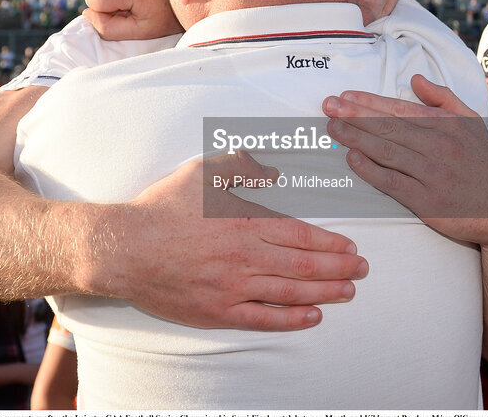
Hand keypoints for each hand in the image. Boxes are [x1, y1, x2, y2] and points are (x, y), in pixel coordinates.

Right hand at [95, 151, 368, 331]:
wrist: (124, 248)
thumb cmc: (162, 207)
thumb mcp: (202, 174)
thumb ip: (239, 169)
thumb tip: (268, 168)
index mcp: (244, 221)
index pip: (300, 234)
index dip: (330, 243)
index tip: (351, 246)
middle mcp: (245, 256)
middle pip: (304, 264)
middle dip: (339, 268)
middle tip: (362, 270)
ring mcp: (232, 287)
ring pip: (290, 292)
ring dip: (325, 292)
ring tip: (349, 292)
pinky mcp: (218, 310)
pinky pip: (263, 318)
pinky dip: (291, 319)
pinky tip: (312, 316)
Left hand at [322, 74, 487, 245]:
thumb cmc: (481, 165)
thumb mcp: (471, 123)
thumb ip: (442, 99)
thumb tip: (416, 78)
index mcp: (447, 125)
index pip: (400, 109)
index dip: (369, 102)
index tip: (344, 96)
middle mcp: (439, 146)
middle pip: (388, 127)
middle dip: (354, 115)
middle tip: (327, 106)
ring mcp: (433, 174)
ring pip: (386, 151)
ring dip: (355, 138)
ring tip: (332, 128)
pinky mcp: (428, 201)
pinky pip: (392, 182)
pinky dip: (369, 169)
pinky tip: (351, 158)